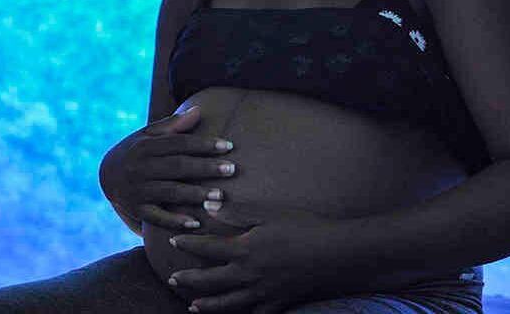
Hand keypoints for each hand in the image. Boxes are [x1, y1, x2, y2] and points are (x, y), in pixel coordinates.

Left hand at [167, 201, 342, 312]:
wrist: (336, 254)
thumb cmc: (304, 227)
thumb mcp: (268, 214)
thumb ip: (236, 212)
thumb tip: (208, 205)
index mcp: (244, 249)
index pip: (206, 248)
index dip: (187, 244)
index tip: (173, 241)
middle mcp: (248, 275)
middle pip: (210, 281)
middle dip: (189, 280)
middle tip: (173, 280)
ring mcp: (262, 293)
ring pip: (227, 304)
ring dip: (207, 305)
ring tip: (193, 307)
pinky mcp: (277, 304)